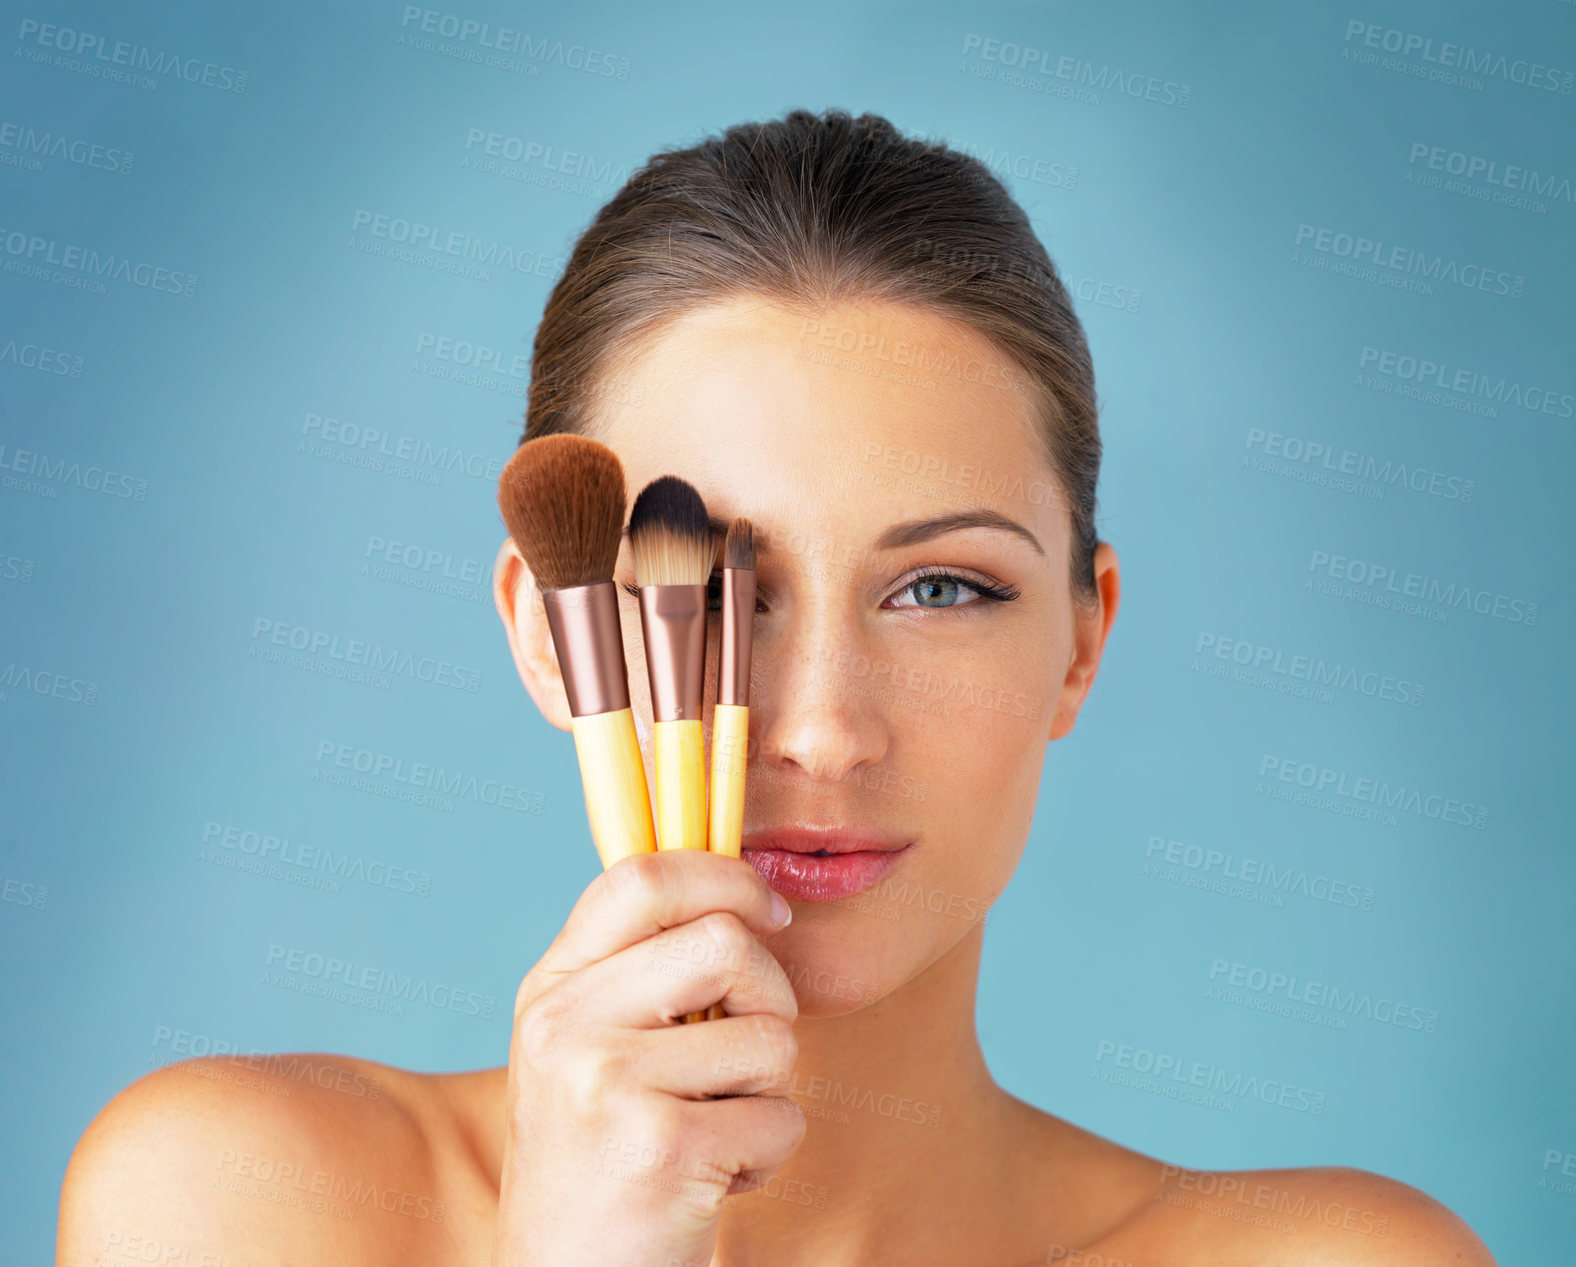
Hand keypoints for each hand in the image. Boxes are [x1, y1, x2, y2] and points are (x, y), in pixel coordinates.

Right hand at [491, 848, 802, 1266]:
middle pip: (725, 940)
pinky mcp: (658, 1148)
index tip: (770, 913)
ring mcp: (605, 1084)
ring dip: (769, 1092)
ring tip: (715, 1129)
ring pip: (770, 1035)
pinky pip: (780, 1117)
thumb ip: (641, 967)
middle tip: (744, 1057)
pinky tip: (714, 1179)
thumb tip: (744, 888)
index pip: (641, 876)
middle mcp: (564, 1025)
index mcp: (551, 987)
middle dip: (770, 997)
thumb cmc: (604, 1160)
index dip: (725, 876)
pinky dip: (769, 1155)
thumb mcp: (590, 1047)